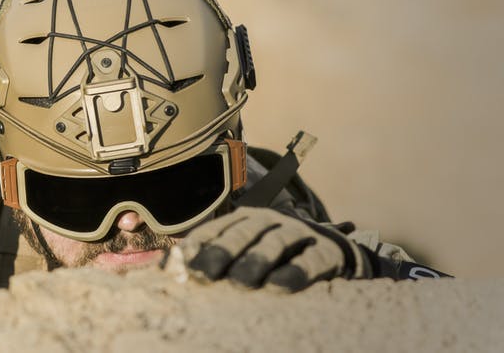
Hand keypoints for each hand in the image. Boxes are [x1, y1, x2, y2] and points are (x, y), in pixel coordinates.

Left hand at [179, 207, 372, 292]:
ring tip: (239, 282)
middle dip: (221, 252)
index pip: (218, 227)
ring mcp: (299, 234)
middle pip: (243, 233)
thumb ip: (215, 258)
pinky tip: (278, 286)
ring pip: (274, 244)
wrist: (334, 252)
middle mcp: (271, 221)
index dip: (200, 244)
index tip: (184, 264)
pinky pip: (308, 261)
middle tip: (204, 274)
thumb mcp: (247, 252)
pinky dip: (293, 273)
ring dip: (255, 261)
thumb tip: (171, 269)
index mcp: (247, 218)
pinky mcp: (325, 252)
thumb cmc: (277, 257)